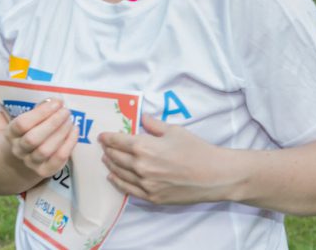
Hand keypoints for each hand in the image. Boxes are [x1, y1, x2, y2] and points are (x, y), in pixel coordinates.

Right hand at [4, 99, 78, 178]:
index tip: (57, 103)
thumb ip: (40, 111)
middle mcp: (19, 149)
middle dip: (53, 123)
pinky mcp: (45, 171)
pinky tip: (75, 131)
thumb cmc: (31, 131)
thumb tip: (56, 102)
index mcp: (12, 133)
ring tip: (70, 121)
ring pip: (45, 150)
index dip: (41, 112)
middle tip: (66, 112)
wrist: (26, 157)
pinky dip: (69, 144)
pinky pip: (58, 159)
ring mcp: (30, 162)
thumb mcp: (29, 120)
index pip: (22, 124)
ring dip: (61, 133)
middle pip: (33, 139)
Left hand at [99, 115, 225, 204]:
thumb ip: (154, 125)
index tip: (101, 136)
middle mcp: (140, 166)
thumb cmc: (196, 149)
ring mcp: (145, 184)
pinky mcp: (152, 197)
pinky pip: (129, 190)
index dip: (108, 138)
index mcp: (144, 146)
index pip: (119, 141)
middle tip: (103, 147)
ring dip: (110, 165)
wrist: (214, 175)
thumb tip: (142, 119)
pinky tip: (113, 178)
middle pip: (116, 157)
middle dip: (108, 150)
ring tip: (105, 159)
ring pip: (120, 174)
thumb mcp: (174, 130)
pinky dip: (118, 183)